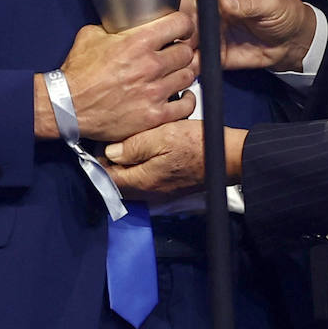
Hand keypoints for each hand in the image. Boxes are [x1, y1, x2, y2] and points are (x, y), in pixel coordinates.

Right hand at [55, 11, 197, 142]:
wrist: (67, 107)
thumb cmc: (78, 75)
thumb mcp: (91, 36)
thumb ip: (114, 26)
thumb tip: (125, 22)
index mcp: (138, 43)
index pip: (180, 23)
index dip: (184, 24)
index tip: (182, 29)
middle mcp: (150, 66)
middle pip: (187, 51)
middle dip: (182, 49)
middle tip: (176, 53)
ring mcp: (154, 92)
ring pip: (189, 76)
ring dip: (183, 73)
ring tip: (175, 73)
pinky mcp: (154, 115)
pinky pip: (186, 105)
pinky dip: (187, 99)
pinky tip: (181, 95)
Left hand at [105, 122, 246, 200]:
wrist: (227, 156)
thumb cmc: (196, 143)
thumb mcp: (163, 135)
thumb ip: (134, 146)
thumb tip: (111, 153)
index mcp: (143, 180)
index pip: (108, 178)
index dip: (100, 162)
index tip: (102, 143)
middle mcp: (150, 192)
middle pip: (119, 184)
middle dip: (111, 166)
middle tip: (112, 143)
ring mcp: (161, 193)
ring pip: (132, 184)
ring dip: (125, 168)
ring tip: (127, 146)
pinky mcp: (171, 189)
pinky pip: (146, 182)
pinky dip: (138, 170)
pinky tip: (144, 153)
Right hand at [182, 0, 316, 72]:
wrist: (294, 43)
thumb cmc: (284, 12)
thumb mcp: (268, 2)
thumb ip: (245, 1)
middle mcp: (210, 6)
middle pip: (179, 7)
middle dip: (171, 15)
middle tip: (177, 23)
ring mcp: (210, 29)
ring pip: (181, 33)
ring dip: (177, 40)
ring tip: (183, 45)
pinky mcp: (214, 52)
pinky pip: (195, 56)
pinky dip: (189, 61)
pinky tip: (191, 62)